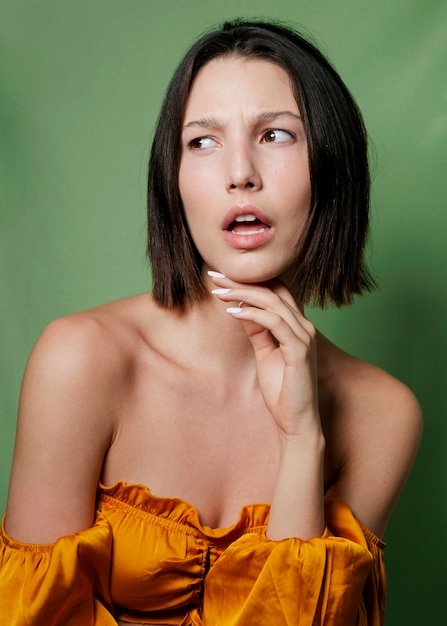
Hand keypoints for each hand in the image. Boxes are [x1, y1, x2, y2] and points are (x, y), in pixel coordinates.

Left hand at [209, 272, 321, 440]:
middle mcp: (304, 327)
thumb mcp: (264, 353)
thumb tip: (239, 307)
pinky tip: (233, 311)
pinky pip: (275, 323)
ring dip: (243, 294)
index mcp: (297, 326)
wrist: (296, 422)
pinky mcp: (300, 351)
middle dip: (242, 281)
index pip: (275, 292)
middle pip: (273, 292)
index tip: (222, 277)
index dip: (250, 281)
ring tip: (218, 292)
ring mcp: (304, 337)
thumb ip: (256, 330)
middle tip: (215, 275)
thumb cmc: (282, 390)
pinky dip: (253, 314)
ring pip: (273, 303)